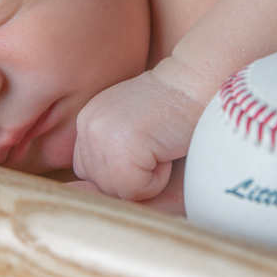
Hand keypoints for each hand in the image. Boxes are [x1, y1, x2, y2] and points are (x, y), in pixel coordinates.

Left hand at [73, 67, 204, 200]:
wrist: (198, 83)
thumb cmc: (174, 110)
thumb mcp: (132, 127)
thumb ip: (109, 154)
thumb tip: (78, 193)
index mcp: (88, 120)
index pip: (89, 172)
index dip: (123, 168)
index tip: (146, 141)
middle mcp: (87, 125)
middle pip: (99, 184)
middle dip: (132, 175)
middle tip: (155, 142)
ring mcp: (101, 134)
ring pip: (116, 190)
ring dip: (146, 177)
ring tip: (160, 145)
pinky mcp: (120, 146)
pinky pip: (134, 189)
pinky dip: (157, 179)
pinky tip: (165, 149)